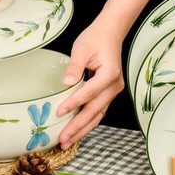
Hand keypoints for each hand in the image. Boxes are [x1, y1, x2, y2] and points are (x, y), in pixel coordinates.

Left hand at [57, 18, 125, 147]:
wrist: (110, 33)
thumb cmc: (96, 38)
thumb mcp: (82, 48)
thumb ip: (74, 66)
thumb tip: (66, 83)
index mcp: (109, 74)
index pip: (89, 92)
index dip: (74, 103)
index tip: (59, 112)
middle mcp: (114, 86)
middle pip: (95, 111)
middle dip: (78, 127)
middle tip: (63, 139)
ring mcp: (113, 91)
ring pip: (98, 115)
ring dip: (83, 130)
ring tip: (67, 141)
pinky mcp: (108, 94)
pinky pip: (98, 111)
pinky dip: (87, 122)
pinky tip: (76, 131)